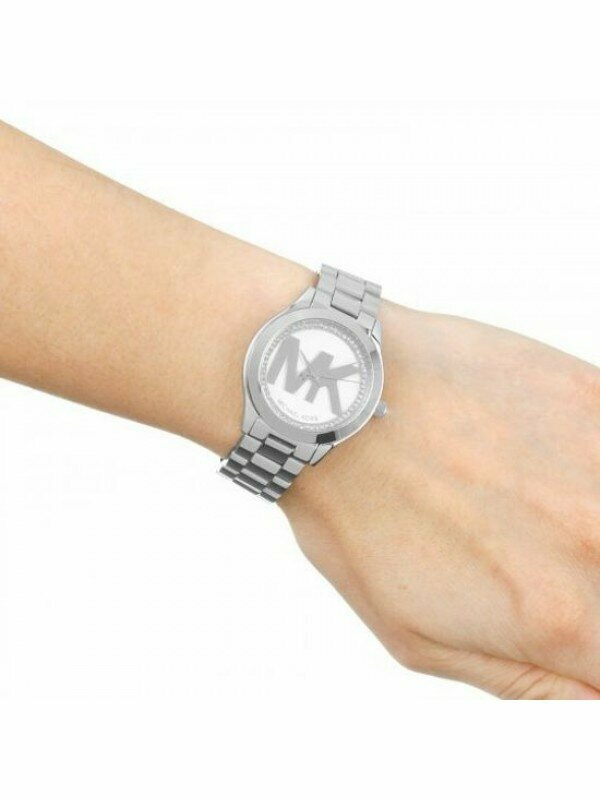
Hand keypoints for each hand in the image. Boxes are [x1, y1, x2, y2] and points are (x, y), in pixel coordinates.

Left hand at [281, 303, 599, 698]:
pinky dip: (584, 471)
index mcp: (557, 615)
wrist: (334, 400)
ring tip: (520, 512)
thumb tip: (595, 698)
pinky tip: (537, 466)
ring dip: (583, 526)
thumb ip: (529, 685)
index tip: (564, 629)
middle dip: (582, 590)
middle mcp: (595, 538)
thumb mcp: (420, 638)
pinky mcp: (589, 395)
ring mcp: (598, 458)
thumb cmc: (358, 516)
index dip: (590, 655)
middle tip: (523, 562)